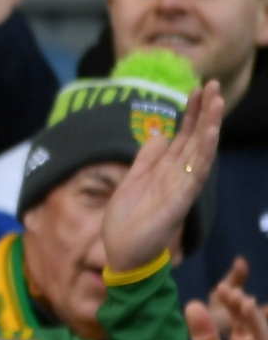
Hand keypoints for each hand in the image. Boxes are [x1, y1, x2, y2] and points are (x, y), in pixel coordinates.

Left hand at [101, 81, 223, 274]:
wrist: (122, 254)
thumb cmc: (126, 222)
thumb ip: (146, 159)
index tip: (195, 90)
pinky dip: (205, 152)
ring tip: (216, 101)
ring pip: (201, 151)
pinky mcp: (181, 200)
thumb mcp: (132, 182)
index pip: (182, 136)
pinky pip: (197, 173)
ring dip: (209, 125)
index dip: (189, 113)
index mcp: (165, 170)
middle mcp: (178, 176)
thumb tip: (160, 135)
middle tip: (211, 85)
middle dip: (203, 112)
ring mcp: (181, 187)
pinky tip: (211, 133)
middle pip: (195, 138)